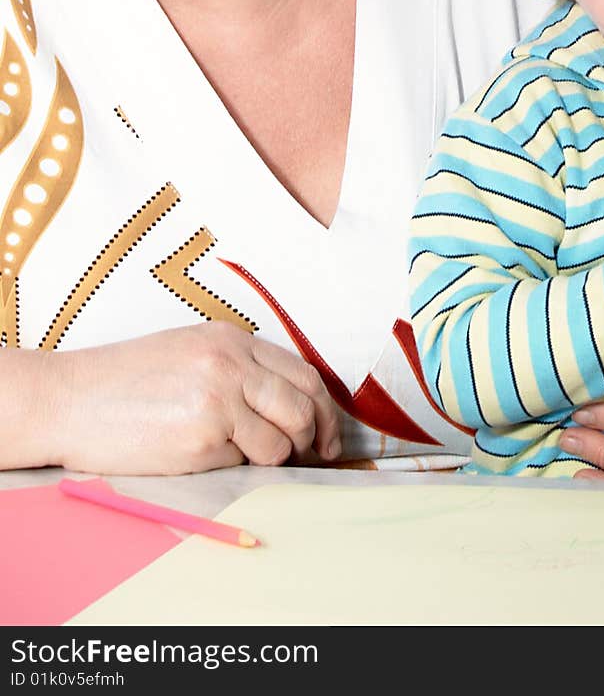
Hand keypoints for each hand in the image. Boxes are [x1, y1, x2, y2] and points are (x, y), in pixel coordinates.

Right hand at [41, 323, 341, 474]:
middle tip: (313, 458)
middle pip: (303, 407)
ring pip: (281, 442)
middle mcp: (231, 365)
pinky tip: (212, 461)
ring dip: (277, 460)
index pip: (303, 374)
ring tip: (252, 460)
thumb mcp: (189, 351)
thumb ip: (237, 368)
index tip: (328, 434)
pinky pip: (243, 464)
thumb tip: (285, 405)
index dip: (324, 409)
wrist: (70, 399)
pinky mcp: (202, 440)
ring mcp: (219, 401)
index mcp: (231, 340)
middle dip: (316, 438)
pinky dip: (238, 470)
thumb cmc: (124, 381)